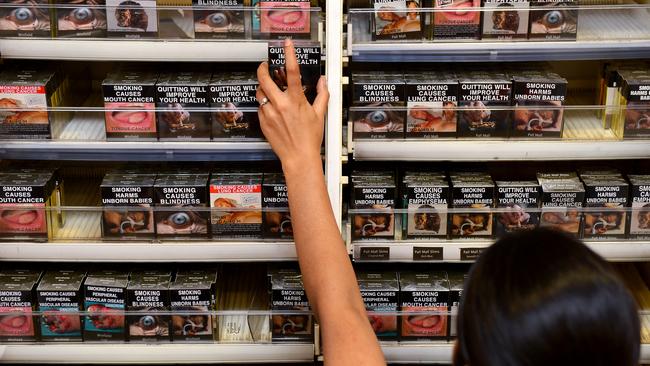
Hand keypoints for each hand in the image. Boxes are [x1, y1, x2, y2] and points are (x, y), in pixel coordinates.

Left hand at [256, 38, 328, 174]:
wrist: (299, 157)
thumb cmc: (309, 138)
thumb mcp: (320, 114)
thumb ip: (322, 95)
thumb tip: (323, 82)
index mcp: (295, 100)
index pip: (292, 71)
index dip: (289, 54)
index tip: (287, 45)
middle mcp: (280, 104)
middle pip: (264, 78)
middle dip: (263, 68)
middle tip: (265, 66)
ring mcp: (270, 113)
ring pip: (259, 92)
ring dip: (263, 88)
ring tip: (269, 90)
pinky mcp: (263, 122)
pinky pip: (260, 108)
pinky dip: (265, 105)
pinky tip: (272, 110)